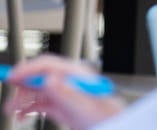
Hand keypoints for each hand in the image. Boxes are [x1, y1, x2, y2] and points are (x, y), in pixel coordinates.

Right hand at [2, 55, 125, 129]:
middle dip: (22, 87)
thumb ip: (66, 92)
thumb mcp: (82, 105)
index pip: (48, 65)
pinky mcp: (63, 105)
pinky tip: (22, 116)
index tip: (12, 77)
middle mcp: (69, 81)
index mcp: (76, 75)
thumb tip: (50, 78)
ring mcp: (65, 93)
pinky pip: (41, 103)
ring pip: (37, 90)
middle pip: (39, 77)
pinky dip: (28, 108)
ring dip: (22, 99)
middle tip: (10, 101)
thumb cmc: (103, 116)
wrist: (112, 127)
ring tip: (12, 110)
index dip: (28, 69)